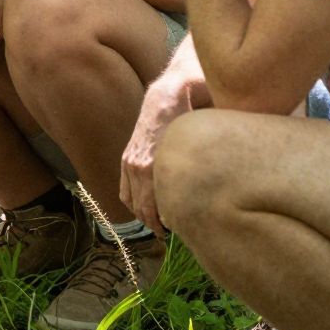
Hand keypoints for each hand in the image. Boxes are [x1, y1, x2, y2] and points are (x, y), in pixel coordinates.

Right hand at [120, 76, 193, 234]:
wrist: (167, 96)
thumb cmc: (187, 118)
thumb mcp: (194, 144)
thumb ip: (196, 169)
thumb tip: (205, 198)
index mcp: (150, 165)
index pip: (152, 207)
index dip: (165, 224)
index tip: (180, 230)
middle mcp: (136, 165)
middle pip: (142, 208)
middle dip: (155, 224)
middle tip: (173, 233)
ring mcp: (130, 162)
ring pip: (130, 201)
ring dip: (143, 216)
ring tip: (159, 225)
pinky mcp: (127, 158)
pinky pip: (125, 190)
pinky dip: (133, 204)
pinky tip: (146, 210)